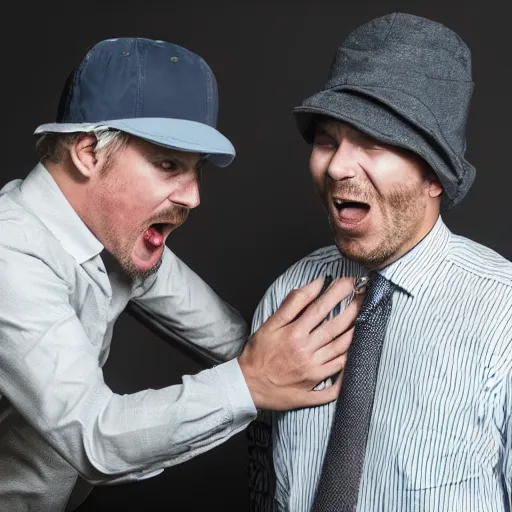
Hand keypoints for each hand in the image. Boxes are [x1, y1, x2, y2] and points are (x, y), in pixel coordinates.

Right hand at [238, 276, 364, 409]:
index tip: (350, 281)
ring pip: (341, 351)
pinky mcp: (313, 389)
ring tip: (366, 320)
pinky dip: (347, 371)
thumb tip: (314, 285)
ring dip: (355, 334)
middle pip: (337, 328)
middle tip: (365, 296)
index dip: (339, 293)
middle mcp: (307, 352)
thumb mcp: (270, 324)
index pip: (322, 308)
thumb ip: (293, 303)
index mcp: (295, 334)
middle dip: (354, 309)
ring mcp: (313, 372)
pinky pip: (336, 383)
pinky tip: (355, 359)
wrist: (247, 386)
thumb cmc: (258, 353)